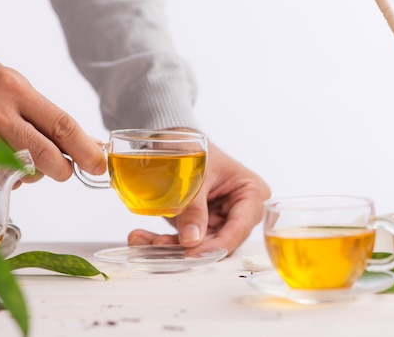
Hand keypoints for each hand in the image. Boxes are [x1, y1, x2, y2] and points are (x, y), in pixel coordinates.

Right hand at [0, 53, 105, 181]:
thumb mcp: (13, 84)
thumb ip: (44, 112)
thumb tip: (81, 139)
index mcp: (15, 91)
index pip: (61, 125)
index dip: (86, 149)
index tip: (98, 163)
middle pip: (46, 156)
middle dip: (66, 169)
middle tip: (69, 169)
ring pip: (26, 172)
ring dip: (38, 172)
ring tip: (30, 156)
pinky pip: (2, 178)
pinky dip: (14, 176)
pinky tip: (8, 160)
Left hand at [127, 141, 270, 254]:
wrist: (179, 140)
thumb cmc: (197, 148)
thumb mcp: (197, 176)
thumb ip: (194, 208)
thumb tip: (191, 240)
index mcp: (252, 194)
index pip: (239, 228)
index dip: (217, 245)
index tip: (194, 253)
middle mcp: (241, 211)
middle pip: (220, 242)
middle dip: (188, 249)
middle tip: (159, 248)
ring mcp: (221, 219)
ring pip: (200, 246)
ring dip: (170, 247)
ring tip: (141, 239)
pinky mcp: (202, 224)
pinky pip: (185, 240)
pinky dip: (164, 241)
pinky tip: (141, 237)